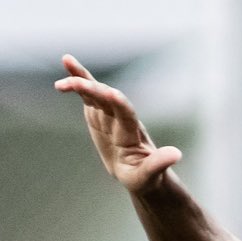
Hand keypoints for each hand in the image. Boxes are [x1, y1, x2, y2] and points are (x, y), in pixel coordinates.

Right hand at [54, 53, 182, 194]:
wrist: (138, 170)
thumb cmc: (145, 177)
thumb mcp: (150, 176)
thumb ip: (159, 164)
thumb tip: (177, 154)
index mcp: (132, 133)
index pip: (126, 114)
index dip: (119, 103)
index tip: (110, 92)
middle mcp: (121, 117)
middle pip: (106, 99)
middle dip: (92, 90)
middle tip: (75, 84)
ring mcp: (109, 113)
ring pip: (95, 92)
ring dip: (80, 81)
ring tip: (65, 69)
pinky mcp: (98, 112)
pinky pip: (87, 93)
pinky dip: (78, 79)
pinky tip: (66, 63)